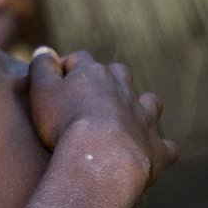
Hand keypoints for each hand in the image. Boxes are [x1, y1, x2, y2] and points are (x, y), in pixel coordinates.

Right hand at [26, 49, 177, 188]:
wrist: (102, 157)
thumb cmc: (65, 123)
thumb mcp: (42, 91)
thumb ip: (41, 68)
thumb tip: (44, 49)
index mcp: (94, 74)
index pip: (81, 59)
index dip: (69, 67)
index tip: (57, 81)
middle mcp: (123, 89)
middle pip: (120, 73)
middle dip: (109, 81)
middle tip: (92, 99)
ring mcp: (144, 118)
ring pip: (149, 103)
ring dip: (141, 108)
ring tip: (128, 120)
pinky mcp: (157, 148)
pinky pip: (166, 146)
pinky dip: (159, 148)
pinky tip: (151, 154)